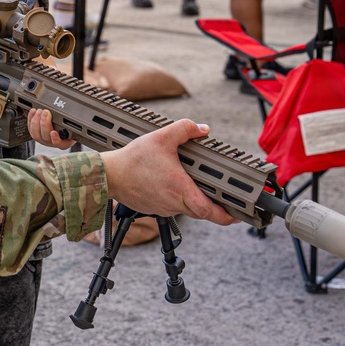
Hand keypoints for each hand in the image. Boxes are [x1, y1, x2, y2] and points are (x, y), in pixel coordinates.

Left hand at [27, 108, 74, 149]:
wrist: (67, 127)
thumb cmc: (72, 127)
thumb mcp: (77, 126)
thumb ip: (76, 123)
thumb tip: (78, 115)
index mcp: (64, 143)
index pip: (59, 144)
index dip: (55, 139)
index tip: (54, 132)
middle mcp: (53, 142)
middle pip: (45, 137)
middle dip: (44, 123)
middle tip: (46, 112)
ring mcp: (44, 139)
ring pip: (35, 134)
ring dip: (36, 121)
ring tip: (39, 111)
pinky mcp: (37, 134)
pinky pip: (30, 129)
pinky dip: (30, 119)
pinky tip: (33, 112)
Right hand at [100, 119, 238, 225]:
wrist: (108, 174)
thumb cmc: (132, 160)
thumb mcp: (161, 137)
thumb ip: (185, 129)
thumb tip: (202, 129)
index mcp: (180, 188)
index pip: (209, 211)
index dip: (226, 216)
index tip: (236, 215)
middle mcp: (173, 202)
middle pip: (201, 212)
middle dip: (214, 209)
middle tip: (224, 202)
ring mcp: (162, 208)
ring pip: (186, 210)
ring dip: (194, 201)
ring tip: (197, 187)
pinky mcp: (153, 208)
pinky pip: (171, 207)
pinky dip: (177, 200)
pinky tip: (174, 186)